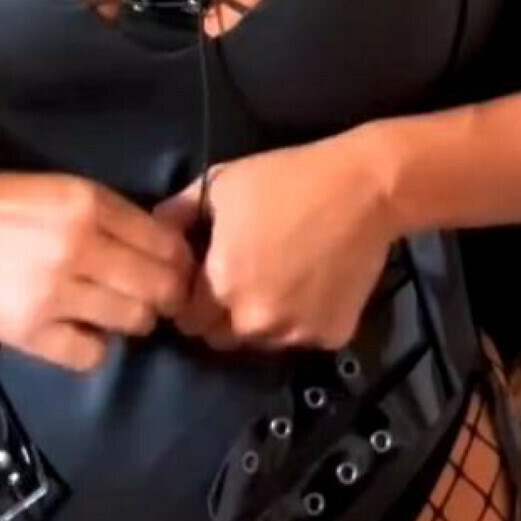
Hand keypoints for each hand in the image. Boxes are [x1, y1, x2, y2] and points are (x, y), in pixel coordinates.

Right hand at [0, 163, 195, 372]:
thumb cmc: (10, 205)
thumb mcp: (69, 192)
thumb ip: (116, 218)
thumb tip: (168, 248)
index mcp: (90, 207)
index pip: (164, 244)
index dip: (181, 263)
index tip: (178, 271)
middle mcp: (79, 248)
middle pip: (157, 286)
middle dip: (169, 295)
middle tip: (161, 300)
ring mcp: (54, 293)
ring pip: (132, 320)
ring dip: (137, 320)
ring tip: (122, 314)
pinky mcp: (29, 330)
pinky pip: (90, 355)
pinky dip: (97, 347)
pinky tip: (86, 333)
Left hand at [153, 133, 396, 351]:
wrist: (366, 188)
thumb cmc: (287, 179)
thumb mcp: (221, 184)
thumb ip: (178, 214)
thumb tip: (154, 231)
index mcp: (223, 287)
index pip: (187, 320)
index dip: (190, 300)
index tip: (203, 279)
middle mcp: (257, 322)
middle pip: (221, 338)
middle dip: (222, 315)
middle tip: (241, 279)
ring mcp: (298, 334)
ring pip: (263, 340)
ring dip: (262, 320)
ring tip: (278, 280)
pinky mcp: (333, 336)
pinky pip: (303, 336)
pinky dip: (302, 318)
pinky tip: (312, 284)